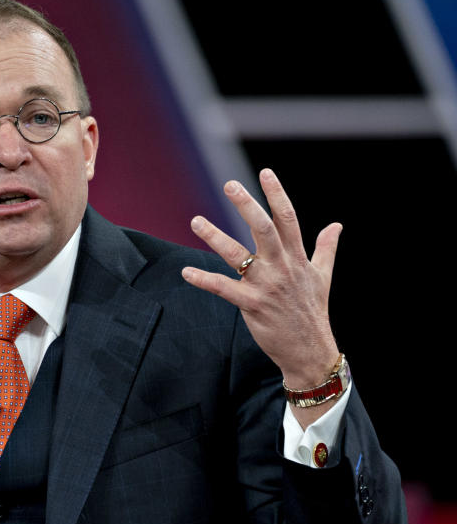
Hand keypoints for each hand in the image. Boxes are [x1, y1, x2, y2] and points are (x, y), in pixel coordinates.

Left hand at [180, 169, 341, 424]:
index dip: (277, 194)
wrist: (310, 352)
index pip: (288, 219)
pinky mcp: (252, 305)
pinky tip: (186, 271)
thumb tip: (337, 225)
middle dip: (247, 205)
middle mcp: (282, 267)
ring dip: (215, 236)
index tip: (265, 172)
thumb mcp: (323, 277)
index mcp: (298, 258)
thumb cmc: (312, 312)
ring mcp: (267, 286)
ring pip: (238, 255)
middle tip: (229, 184)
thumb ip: (326, 248)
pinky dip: (203, 279)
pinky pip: (223, 288)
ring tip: (196, 220)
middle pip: (265, 229)